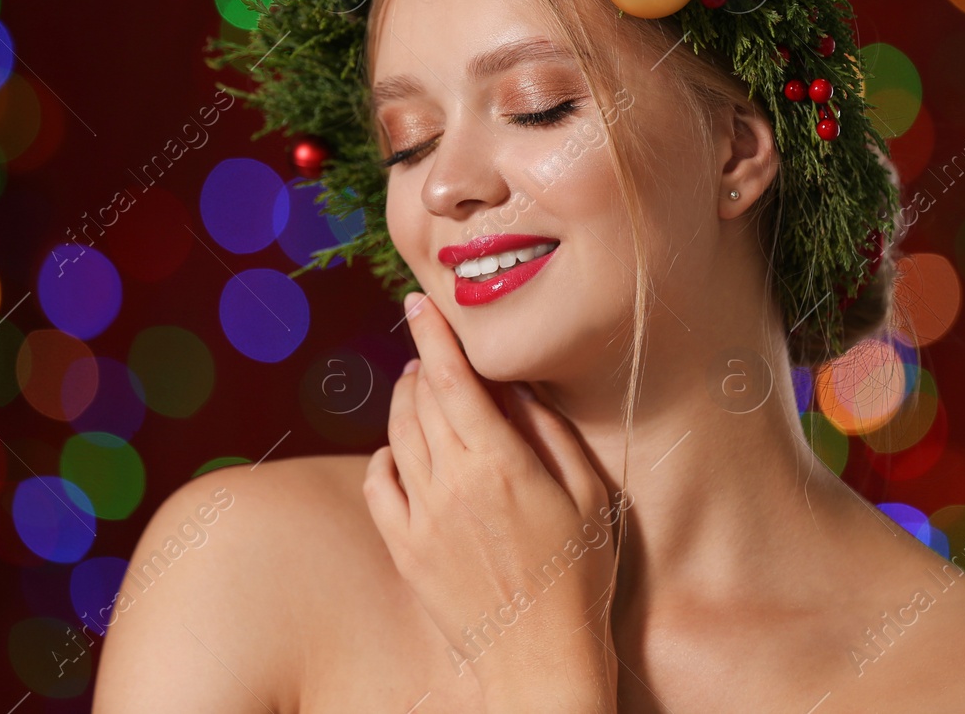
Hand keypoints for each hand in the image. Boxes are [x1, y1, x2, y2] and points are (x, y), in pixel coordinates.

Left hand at [363, 292, 623, 708]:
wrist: (541, 660)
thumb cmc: (579, 577)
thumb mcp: (588, 495)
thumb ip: (550, 433)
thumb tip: (517, 386)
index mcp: (499, 463)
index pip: (452, 378)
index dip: (432, 334)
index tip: (420, 303)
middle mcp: (451, 484)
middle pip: (420, 398)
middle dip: (421, 362)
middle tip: (431, 347)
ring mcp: (421, 518)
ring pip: (396, 434)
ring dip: (402, 399)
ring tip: (416, 385)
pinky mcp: (404, 550)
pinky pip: (377, 484)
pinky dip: (383, 454)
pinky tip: (399, 449)